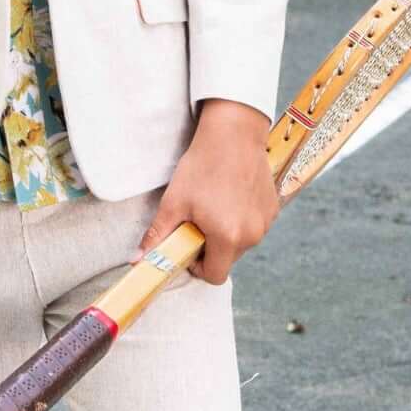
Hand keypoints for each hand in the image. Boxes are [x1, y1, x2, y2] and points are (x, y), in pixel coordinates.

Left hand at [133, 100, 277, 284]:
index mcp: (227, 238)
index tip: (188, 245)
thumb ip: (158, 235)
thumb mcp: (174, 202)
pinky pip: (254, 226)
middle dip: (211, 248)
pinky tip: (230, 196)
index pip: (214, 275)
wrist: (233, 134)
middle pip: (227, 259)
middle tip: (197, 220)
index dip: (197, 267)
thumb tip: (137, 260)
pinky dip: (241, 220)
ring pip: (241, 243)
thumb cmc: (202, 167)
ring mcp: (265, 222)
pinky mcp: (273, 209)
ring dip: (227, 234)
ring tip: (214, 205)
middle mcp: (252, 235)